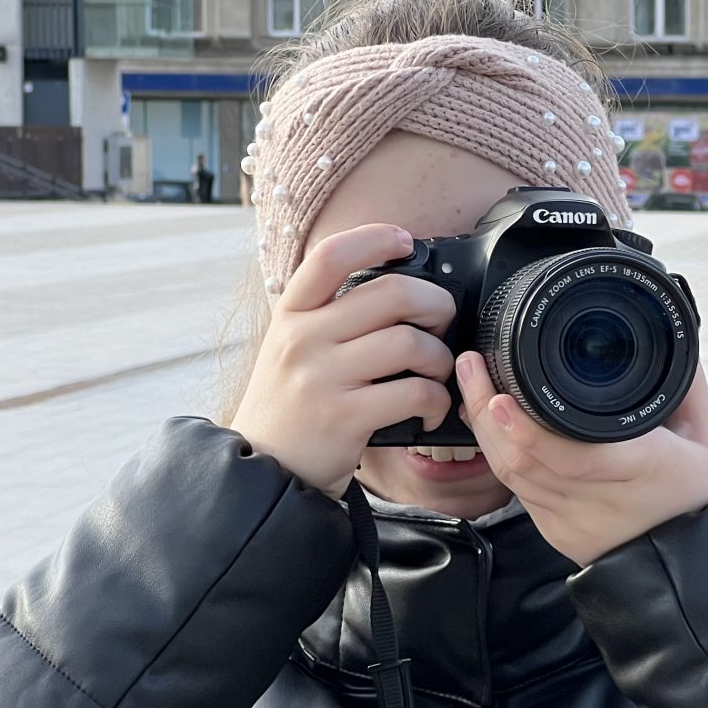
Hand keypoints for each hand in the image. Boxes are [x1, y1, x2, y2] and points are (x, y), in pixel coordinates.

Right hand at [230, 224, 457, 497]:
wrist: (266, 469)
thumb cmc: (293, 405)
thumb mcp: (293, 348)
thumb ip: (331, 317)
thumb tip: (398, 289)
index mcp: (292, 314)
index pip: (330, 257)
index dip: (373, 239)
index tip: (404, 241)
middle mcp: (303, 338)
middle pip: (392, 294)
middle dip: (436, 305)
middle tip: (441, 324)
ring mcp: (322, 377)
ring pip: (410, 342)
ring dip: (440, 359)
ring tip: (435, 375)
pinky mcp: (344, 416)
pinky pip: (414, 392)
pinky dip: (436, 400)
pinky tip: (430, 410)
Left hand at [455, 353, 707, 565]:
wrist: (689, 566)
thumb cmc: (699, 499)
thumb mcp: (706, 438)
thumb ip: (685, 387)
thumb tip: (670, 339)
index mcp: (638, 470)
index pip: (573, 456)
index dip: (529, 430)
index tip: (500, 398)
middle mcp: (595, 499)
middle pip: (524, 459)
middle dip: (487, 409)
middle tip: (471, 364)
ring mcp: (569, 520)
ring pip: (511, 474)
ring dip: (484, 428)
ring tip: (472, 384)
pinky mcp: (555, 532)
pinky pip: (516, 491)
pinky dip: (499, 454)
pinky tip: (489, 425)